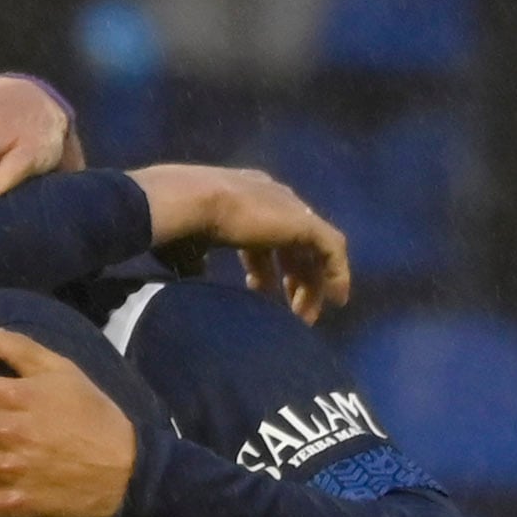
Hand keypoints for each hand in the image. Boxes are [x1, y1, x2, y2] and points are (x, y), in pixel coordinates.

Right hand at [131, 164, 351, 321]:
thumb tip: (196, 275)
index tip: (264, 295)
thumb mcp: (189, 245)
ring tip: (306, 317)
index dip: (267, 267)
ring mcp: (290, 209)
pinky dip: (337, 273)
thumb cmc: (180, 224)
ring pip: (313, 250)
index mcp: (246, 200)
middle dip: (293, 280)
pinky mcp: (302, 222)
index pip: (267, 236)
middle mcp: (272, 199)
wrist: (190, 201)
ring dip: (312, 285)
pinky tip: (336, 300)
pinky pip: (332, 248)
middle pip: (293, 245)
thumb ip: (199, 259)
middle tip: (291, 314)